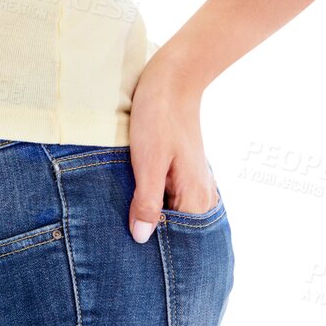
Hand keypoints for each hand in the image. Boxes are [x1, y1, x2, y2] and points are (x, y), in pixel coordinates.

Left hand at [126, 54, 219, 244]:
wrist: (173, 77)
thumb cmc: (159, 116)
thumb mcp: (148, 160)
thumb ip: (147, 201)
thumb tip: (141, 239)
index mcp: (196, 198)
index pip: (180, 242)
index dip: (155, 248)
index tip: (130, 247)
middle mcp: (202, 195)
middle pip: (178, 231)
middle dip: (153, 234)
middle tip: (123, 234)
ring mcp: (194, 182)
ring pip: (172, 213)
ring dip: (151, 216)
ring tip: (125, 218)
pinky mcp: (184, 170)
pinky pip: (171, 197)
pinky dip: (155, 202)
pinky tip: (135, 199)